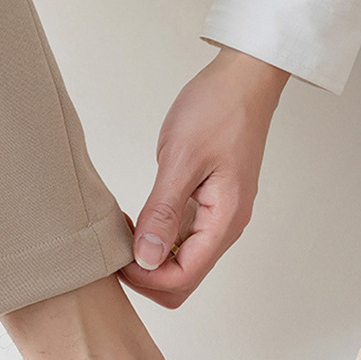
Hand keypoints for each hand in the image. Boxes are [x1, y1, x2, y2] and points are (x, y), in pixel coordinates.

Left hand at [119, 46, 289, 306]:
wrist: (244, 79)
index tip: (117, 258)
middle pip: (183, 280)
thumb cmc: (218, 110)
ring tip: (124, 229)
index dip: (146, 279)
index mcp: (224, 222)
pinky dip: (158, 237)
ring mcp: (218, 218)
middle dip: (147, 275)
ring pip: (182, 262)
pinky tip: (139, 217)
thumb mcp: (181, 159)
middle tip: (116, 248)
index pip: (183, 278)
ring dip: (150, 257)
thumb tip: (146, 259)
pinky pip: (183, 239)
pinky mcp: (210, 206)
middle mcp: (225, 228)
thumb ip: (162, 213)